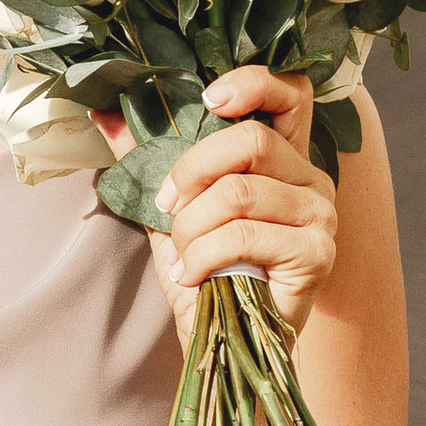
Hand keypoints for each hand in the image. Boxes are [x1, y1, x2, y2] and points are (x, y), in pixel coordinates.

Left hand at [142, 63, 338, 347]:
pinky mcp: (317, 253)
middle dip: (191, 172)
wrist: (224, 341)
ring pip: (238, 193)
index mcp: (283, 157)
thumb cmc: (205, 272)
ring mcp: (320, 215)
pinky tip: (194, 276)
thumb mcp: (171, 207)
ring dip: (191, 228)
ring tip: (183, 254)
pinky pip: (242, 235)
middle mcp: (311, 178)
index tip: (208, 100)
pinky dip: (202, 256)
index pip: (289, 93)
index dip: (252, 83)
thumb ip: (146, 156)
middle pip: (251, 140)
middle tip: (168, 208)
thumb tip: (104, 111)